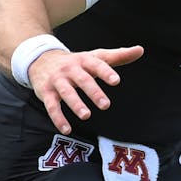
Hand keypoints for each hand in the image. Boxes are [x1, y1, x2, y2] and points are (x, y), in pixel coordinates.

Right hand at [30, 45, 144, 134]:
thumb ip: (118, 56)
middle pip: (83, 80)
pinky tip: (67, 129)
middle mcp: (70, 69)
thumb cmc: (76, 61)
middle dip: (94, 92)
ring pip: (66, 92)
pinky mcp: (46, 92)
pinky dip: (58, 118)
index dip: (106, 72)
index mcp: (85, 60)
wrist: (40, 59)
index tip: (116, 81)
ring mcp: (57, 81)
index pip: (97, 65)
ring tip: (86, 115)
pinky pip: (51, 106)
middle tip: (106, 105)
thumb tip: (140, 50)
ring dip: (76, 104)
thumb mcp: (95, 57)